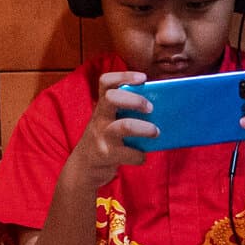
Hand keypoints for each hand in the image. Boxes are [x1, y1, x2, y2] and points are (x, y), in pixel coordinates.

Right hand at [66, 69, 159, 188]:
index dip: (123, 76)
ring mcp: (101, 136)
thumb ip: (126, 113)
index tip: (142, 78)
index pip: (105, 82)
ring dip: (145, 128)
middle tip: (150, 108)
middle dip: (135, 100)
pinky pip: (128, 154)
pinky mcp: (105, 155)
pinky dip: (139, 156)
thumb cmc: (105, 140)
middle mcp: (99, 118)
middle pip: (112, 98)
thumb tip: (160, 110)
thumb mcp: (109, 122)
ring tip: (156, 132)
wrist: (84, 168)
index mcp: (102, 106)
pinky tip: (141, 156)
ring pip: (124, 126)